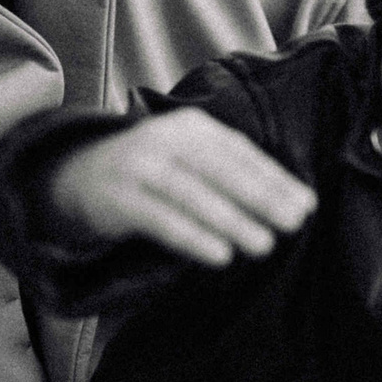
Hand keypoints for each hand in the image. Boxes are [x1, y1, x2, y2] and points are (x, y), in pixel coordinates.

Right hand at [44, 108, 314, 265]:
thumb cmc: (149, 174)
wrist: (76, 177)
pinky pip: (161, 219)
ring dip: (231, 219)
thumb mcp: (187, 160)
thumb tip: (290, 200)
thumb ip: (228, 171)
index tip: (306, 204)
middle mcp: (164, 139)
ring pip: (193, 194)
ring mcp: (138, 167)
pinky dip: (192, 237)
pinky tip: (219, 255)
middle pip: (219, 169)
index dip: (274, 178)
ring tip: (264, 244)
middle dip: (260, 196)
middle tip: (293, 223)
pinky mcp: (117, 198)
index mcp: (189, 126)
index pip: (239, 151)